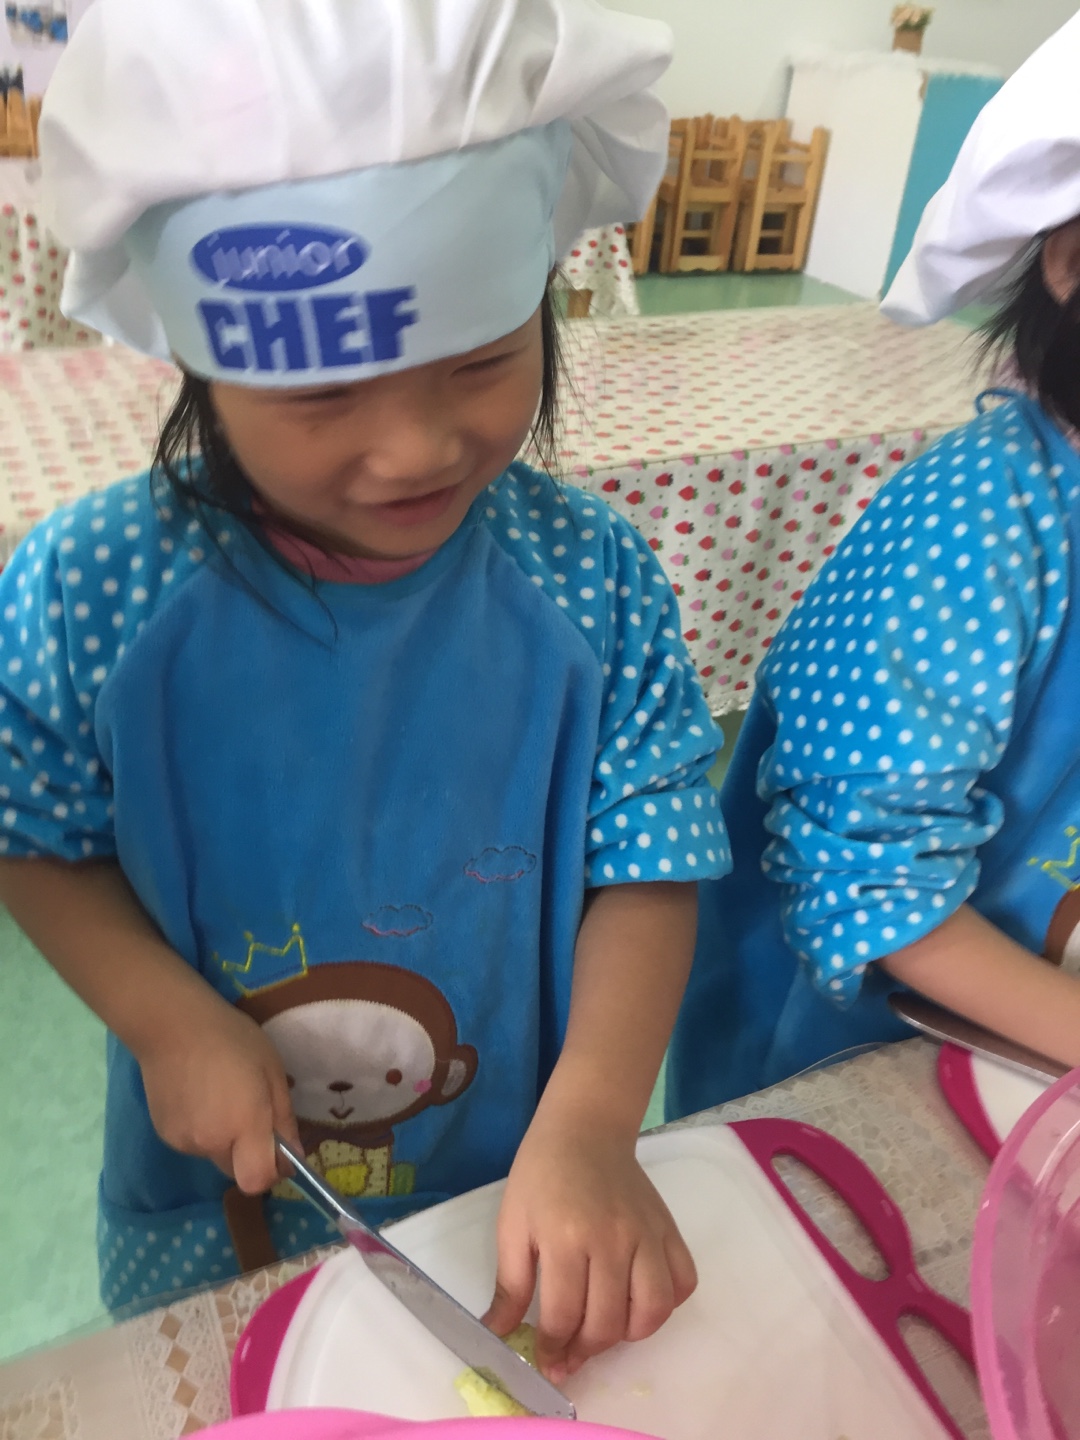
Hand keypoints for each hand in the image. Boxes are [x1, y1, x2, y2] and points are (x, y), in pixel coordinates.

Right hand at [134, 989, 300, 1193]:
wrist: (172, 1025)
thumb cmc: (232, 1039)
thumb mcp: (272, 1071)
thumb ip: (284, 1119)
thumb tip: (293, 1159)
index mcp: (243, 1125)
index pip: (257, 1181)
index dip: (272, 1172)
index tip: (279, 1151)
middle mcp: (211, 1142)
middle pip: (237, 1170)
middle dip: (249, 1153)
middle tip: (249, 1112)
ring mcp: (183, 1141)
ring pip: (215, 1155)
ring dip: (224, 1139)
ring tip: (220, 1097)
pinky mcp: (165, 1135)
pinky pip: (194, 1144)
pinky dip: (202, 1130)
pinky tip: (198, 1097)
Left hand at [483, 1113, 696, 1382]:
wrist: (585, 1129)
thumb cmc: (541, 1175)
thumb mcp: (512, 1225)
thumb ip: (510, 1284)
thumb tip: (498, 1335)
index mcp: (567, 1238)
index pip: (564, 1315)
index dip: (552, 1349)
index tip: (546, 1361)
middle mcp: (613, 1240)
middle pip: (607, 1323)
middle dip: (585, 1351)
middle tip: (569, 1354)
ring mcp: (647, 1235)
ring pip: (652, 1311)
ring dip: (627, 1335)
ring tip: (604, 1328)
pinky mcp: (669, 1229)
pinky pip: (682, 1282)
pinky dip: (666, 1304)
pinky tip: (638, 1300)